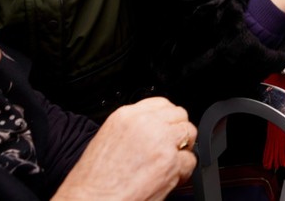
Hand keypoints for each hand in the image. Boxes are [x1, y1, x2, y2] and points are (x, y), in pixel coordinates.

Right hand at [53, 98, 196, 200]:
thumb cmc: (94, 180)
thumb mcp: (107, 139)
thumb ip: (133, 128)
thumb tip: (153, 128)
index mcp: (126, 116)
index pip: (161, 103)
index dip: (167, 117)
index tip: (167, 126)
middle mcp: (145, 125)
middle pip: (179, 115)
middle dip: (177, 130)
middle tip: (171, 145)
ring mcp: (160, 143)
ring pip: (189, 133)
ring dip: (183, 147)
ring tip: (171, 160)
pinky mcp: (171, 163)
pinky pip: (190, 160)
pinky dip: (184, 169)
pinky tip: (171, 175)